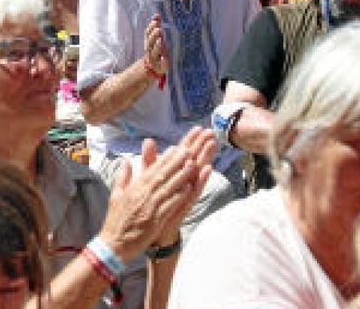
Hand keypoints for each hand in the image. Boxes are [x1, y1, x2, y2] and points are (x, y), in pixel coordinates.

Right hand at [97, 136, 205, 260]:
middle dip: (176, 162)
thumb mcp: (116, 195)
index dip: (165, 159)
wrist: (114, 243)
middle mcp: (143, 195)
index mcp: (134, 188)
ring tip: (192, 164)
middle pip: (162, 175)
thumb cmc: (116, 220)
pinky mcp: (156, 220)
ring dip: (181, 176)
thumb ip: (123, 177)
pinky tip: (189, 188)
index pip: (152, 169)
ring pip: (169, 188)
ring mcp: (151, 207)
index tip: (176, 149)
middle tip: (188, 150)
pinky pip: (170, 206)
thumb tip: (126, 162)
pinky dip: (180, 196)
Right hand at [143, 15, 168, 76]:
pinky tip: (165, 57)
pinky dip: (163, 61)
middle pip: (150, 43)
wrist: (152, 68)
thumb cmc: (155, 50)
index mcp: (148, 43)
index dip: (151, 27)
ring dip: (157, 46)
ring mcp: (154, 59)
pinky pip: (162, 64)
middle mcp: (149, 51)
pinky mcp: (161, 67)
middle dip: (154, 36)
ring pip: (154, 52)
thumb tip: (157, 14)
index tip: (156, 21)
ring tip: (160, 39)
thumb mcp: (155, 39)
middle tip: (159, 29)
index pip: (147, 34)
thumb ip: (155, 27)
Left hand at [149, 128, 214, 245]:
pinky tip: (207, 169)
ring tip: (212, 145)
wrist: (150, 230)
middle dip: (201, 146)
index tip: (198, 127)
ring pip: (196, 173)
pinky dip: (200, 180)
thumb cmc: (151, 204)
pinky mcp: (184, 204)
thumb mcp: (148, 178)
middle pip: (193, 160)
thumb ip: (149, 160)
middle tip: (211, 132)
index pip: (182, 155)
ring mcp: (185, 194)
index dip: (189, 141)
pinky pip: (194, 190)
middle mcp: (182, 183)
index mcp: (172, 175)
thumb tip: (148, 141)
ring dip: (205, 159)